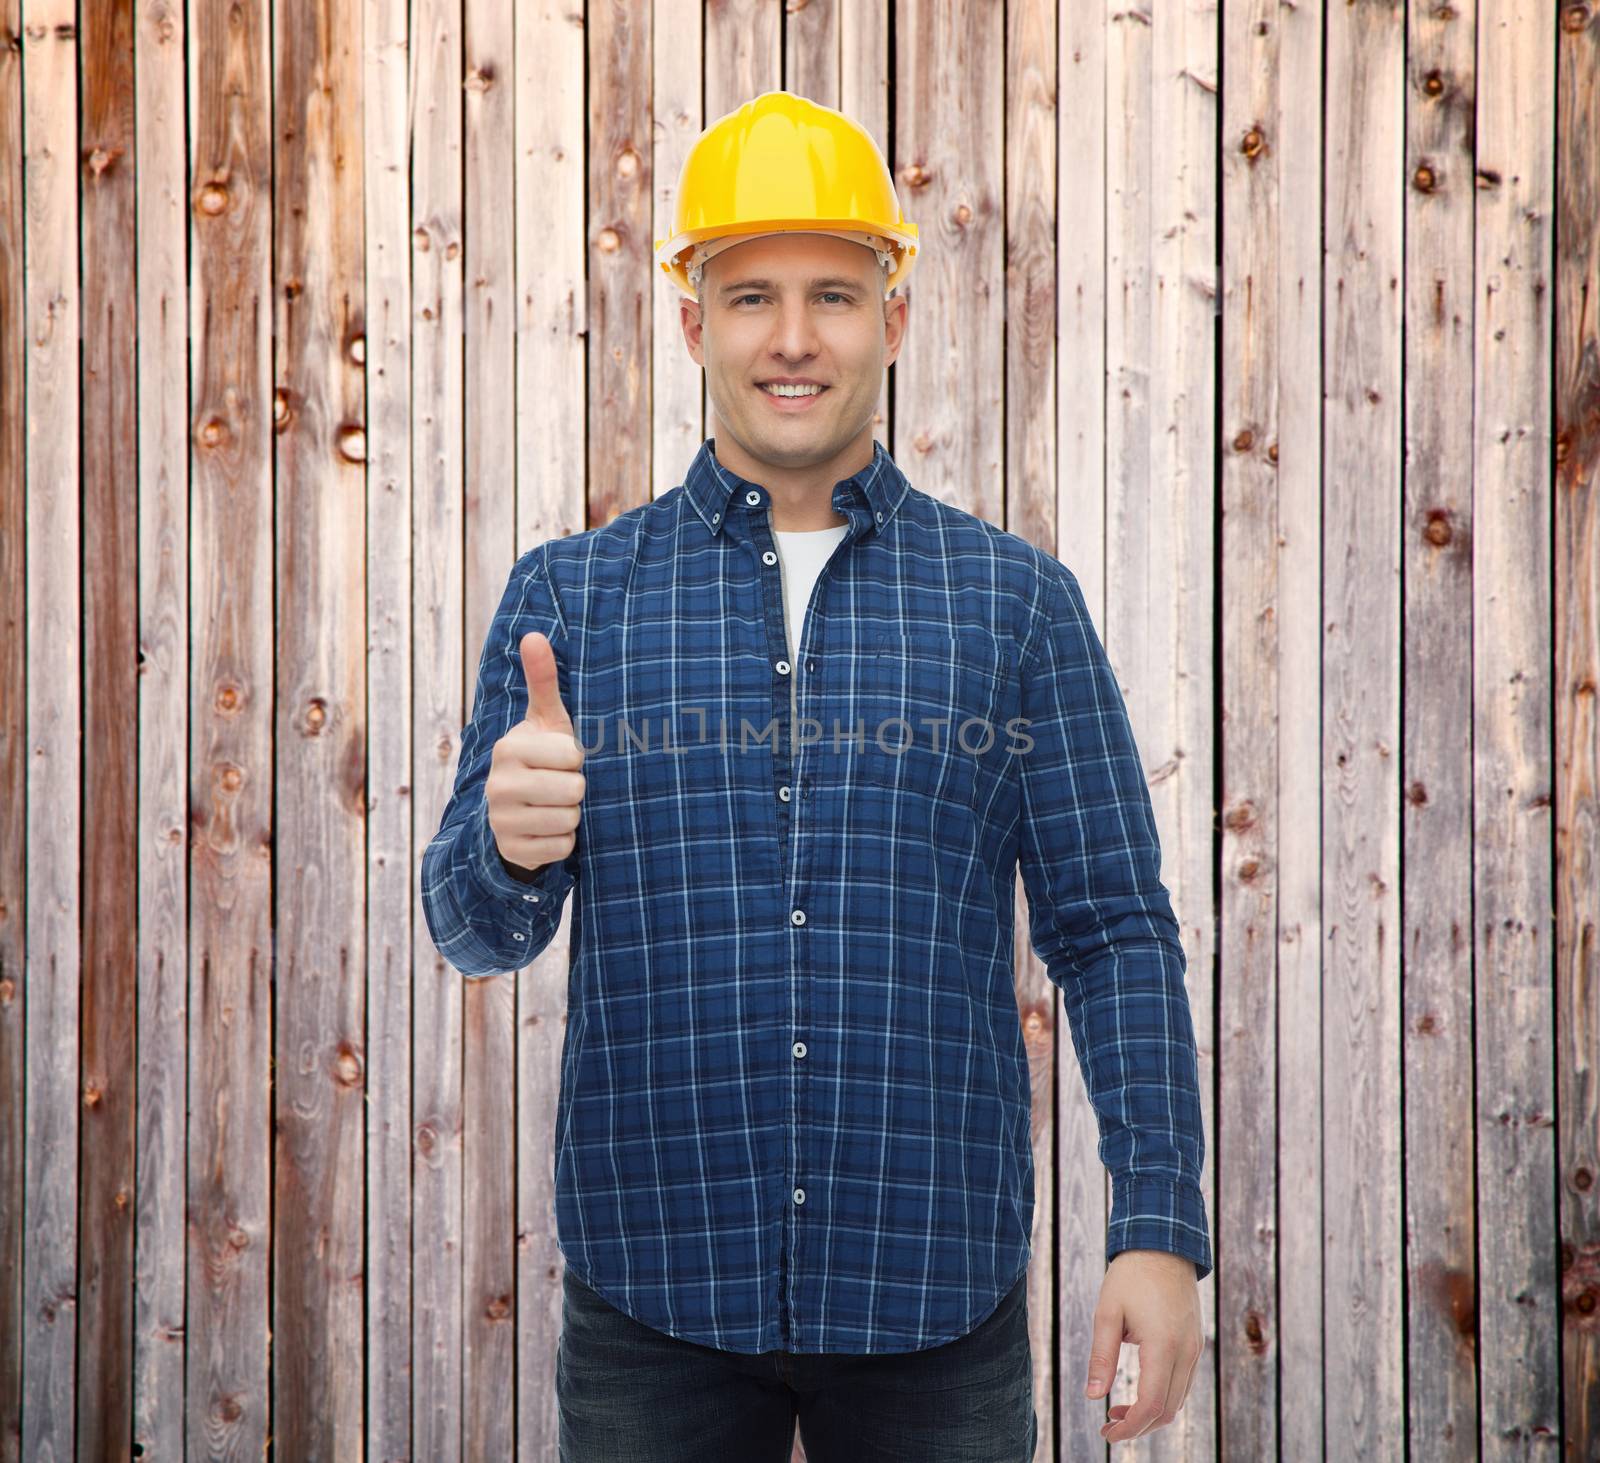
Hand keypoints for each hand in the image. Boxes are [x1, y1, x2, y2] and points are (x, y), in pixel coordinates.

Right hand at [486, 631, 584, 874]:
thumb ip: (543, 682)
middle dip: (576, 788)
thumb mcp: (545, 722)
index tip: (563, 759)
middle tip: (561, 783)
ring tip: (555, 804)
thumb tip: (534, 635)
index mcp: (508, 748)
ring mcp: (501, 821)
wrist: (514, 811)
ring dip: (571, 815)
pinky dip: (564, 840)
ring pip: (568, 820)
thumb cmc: (542, 758)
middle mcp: (497, 785)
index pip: (572, 756)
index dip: (577, 759)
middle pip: (574, 790)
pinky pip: (561, 847)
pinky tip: (549, 827)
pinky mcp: (512, 851)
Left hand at [1083, 1249, 1203, 1441]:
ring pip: (1178, 1400)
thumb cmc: (1130, 1276)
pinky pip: (1183, 1383)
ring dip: (1151, 1414)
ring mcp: (1194, 1348)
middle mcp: (1186, 1352)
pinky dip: (1163, 1397)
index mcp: (1164, 1346)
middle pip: (1167, 1410)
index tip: (1106, 1433)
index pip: (1151, 1405)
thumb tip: (1092, 1396)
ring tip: (1118, 1411)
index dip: (1129, 1427)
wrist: (1163, 1246)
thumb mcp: (1107, 1312)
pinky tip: (1139, 1392)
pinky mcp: (1195, 1343)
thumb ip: (1101, 1356)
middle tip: (1108, 1426)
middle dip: (1138, 1426)